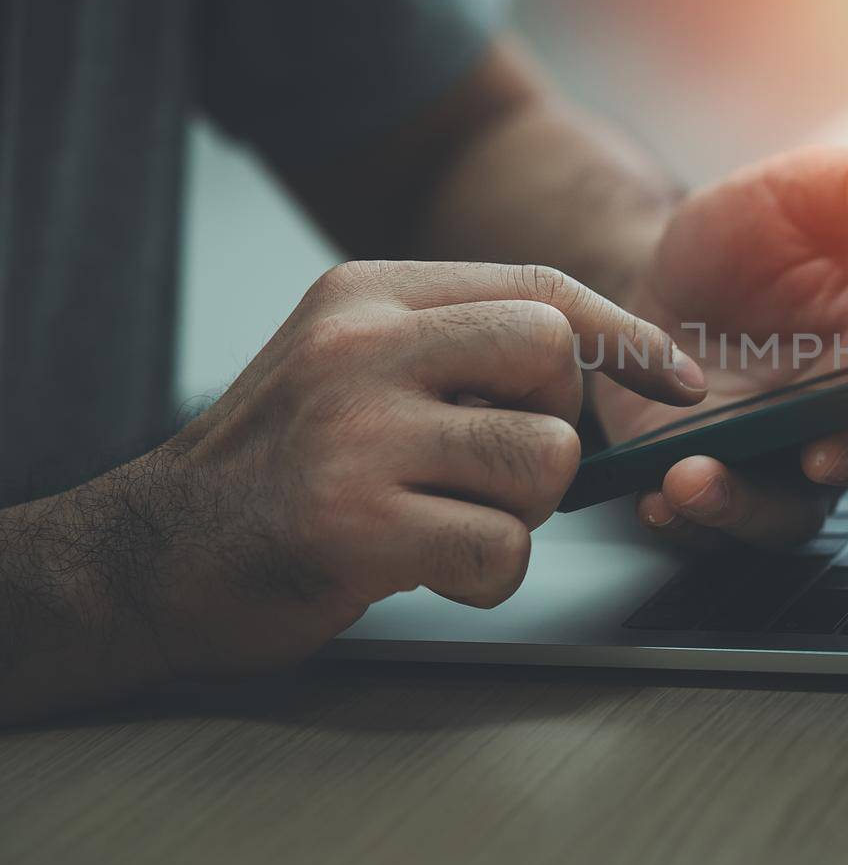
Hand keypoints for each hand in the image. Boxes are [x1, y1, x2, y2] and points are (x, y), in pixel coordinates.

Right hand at [72, 261, 703, 683]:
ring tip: (451, 522)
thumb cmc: (277, 468)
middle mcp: (361, 346)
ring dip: (521, 512)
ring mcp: (354, 431)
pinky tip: (428, 570)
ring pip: (544, 459)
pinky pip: (502, 549)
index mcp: (368, 294)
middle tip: (498, 471)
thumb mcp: (352, 367)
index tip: (678, 379)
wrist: (150, 556)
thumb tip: (600, 372)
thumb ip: (455, 349)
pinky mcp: (352, 523)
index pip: (539, 289)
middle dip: (557, 427)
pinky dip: (487, 576)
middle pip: (554, 356)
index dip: (626, 335)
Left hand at [594, 147, 847, 548]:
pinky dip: (689, 522)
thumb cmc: (741, 241)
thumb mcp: (793, 189)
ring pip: (799, 515)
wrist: (644, 281)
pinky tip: (658, 495)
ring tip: (693, 477)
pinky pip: (719, 533)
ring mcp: (787, 460)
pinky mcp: (722, 486)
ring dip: (750, 507)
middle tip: (822, 452)